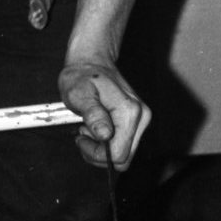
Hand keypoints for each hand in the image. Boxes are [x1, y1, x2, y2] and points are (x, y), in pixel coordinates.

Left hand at [59, 57, 151, 172]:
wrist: (91, 62)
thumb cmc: (82, 76)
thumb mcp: (78, 93)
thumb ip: (92, 114)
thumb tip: (105, 134)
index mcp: (129, 111)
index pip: (118, 153)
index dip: (96, 153)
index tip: (81, 137)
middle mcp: (141, 117)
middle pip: (124, 158)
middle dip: (99, 153)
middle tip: (83, 135)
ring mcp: (142, 120)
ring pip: (125, 155)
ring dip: (103, 150)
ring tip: (89, 130)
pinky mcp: (138, 122)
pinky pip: (124, 146)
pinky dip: (108, 144)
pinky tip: (97, 129)